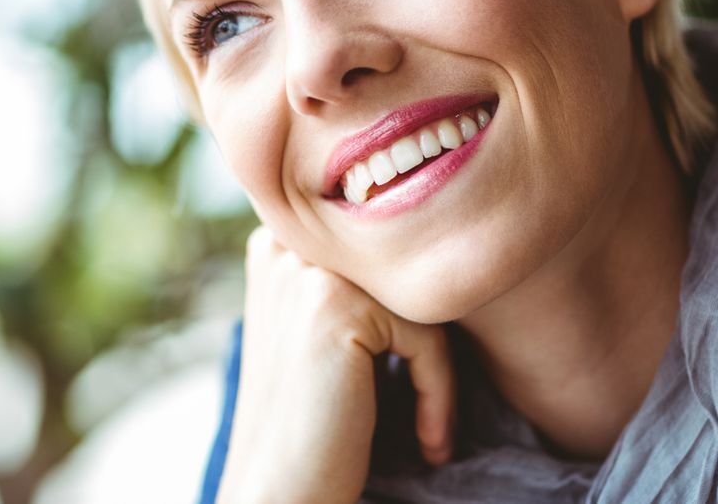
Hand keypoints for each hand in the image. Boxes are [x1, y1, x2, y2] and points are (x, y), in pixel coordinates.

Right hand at [217, 226, 456, 503]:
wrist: (277, 494)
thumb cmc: (312, 423)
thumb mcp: (325, 333)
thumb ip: (359, 283)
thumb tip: (434, 255)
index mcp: (282, 238)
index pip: (388, 255)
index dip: (413, 312)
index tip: (420, 377)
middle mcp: (287, 241)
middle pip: (405, 276)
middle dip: (430, 341)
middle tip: (436, 406)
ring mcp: (308, 269)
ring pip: (421, 304)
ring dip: (439, 375)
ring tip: (433, 429)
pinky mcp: (335, 307)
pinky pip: (427, 338)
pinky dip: (440, 394)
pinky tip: (429, 441)